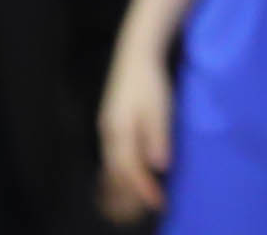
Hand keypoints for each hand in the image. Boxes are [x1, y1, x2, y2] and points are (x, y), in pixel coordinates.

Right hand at [98, 46, 173, 217]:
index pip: (130, 170)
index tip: (159, 203)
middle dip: (131, 196)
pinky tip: (119, 185)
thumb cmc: (150, 80)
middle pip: (117, 175)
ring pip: (110, 170)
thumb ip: (158, 136)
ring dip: (121, 190)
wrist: (135, 55)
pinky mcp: (110, 128)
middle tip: (149, 210)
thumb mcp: (159, 107)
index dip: (144, 189)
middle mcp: (109, 136)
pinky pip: (109, 161)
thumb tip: (159, 166)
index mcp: (120, 132)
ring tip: (131, 208)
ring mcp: (107, 132)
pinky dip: (114, 177)